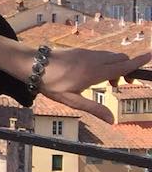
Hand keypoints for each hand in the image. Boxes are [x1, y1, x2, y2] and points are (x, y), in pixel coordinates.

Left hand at [36, 48, 151, 122]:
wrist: (30, 64)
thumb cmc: (50, 84)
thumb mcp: (72, 100)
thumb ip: (94, 108)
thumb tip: (112, 120)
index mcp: (94, 72)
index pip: (123, 66)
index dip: (139, 61)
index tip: (151, 55)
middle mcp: (93, 59)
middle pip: (121, 59)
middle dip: (128, 69)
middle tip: (119, 86)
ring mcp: (86, 53)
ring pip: (111, 55)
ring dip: (116, 66)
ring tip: (107, 83)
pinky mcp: (80, 50)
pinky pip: (101, 54)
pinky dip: (106, 62)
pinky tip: (95, 75)